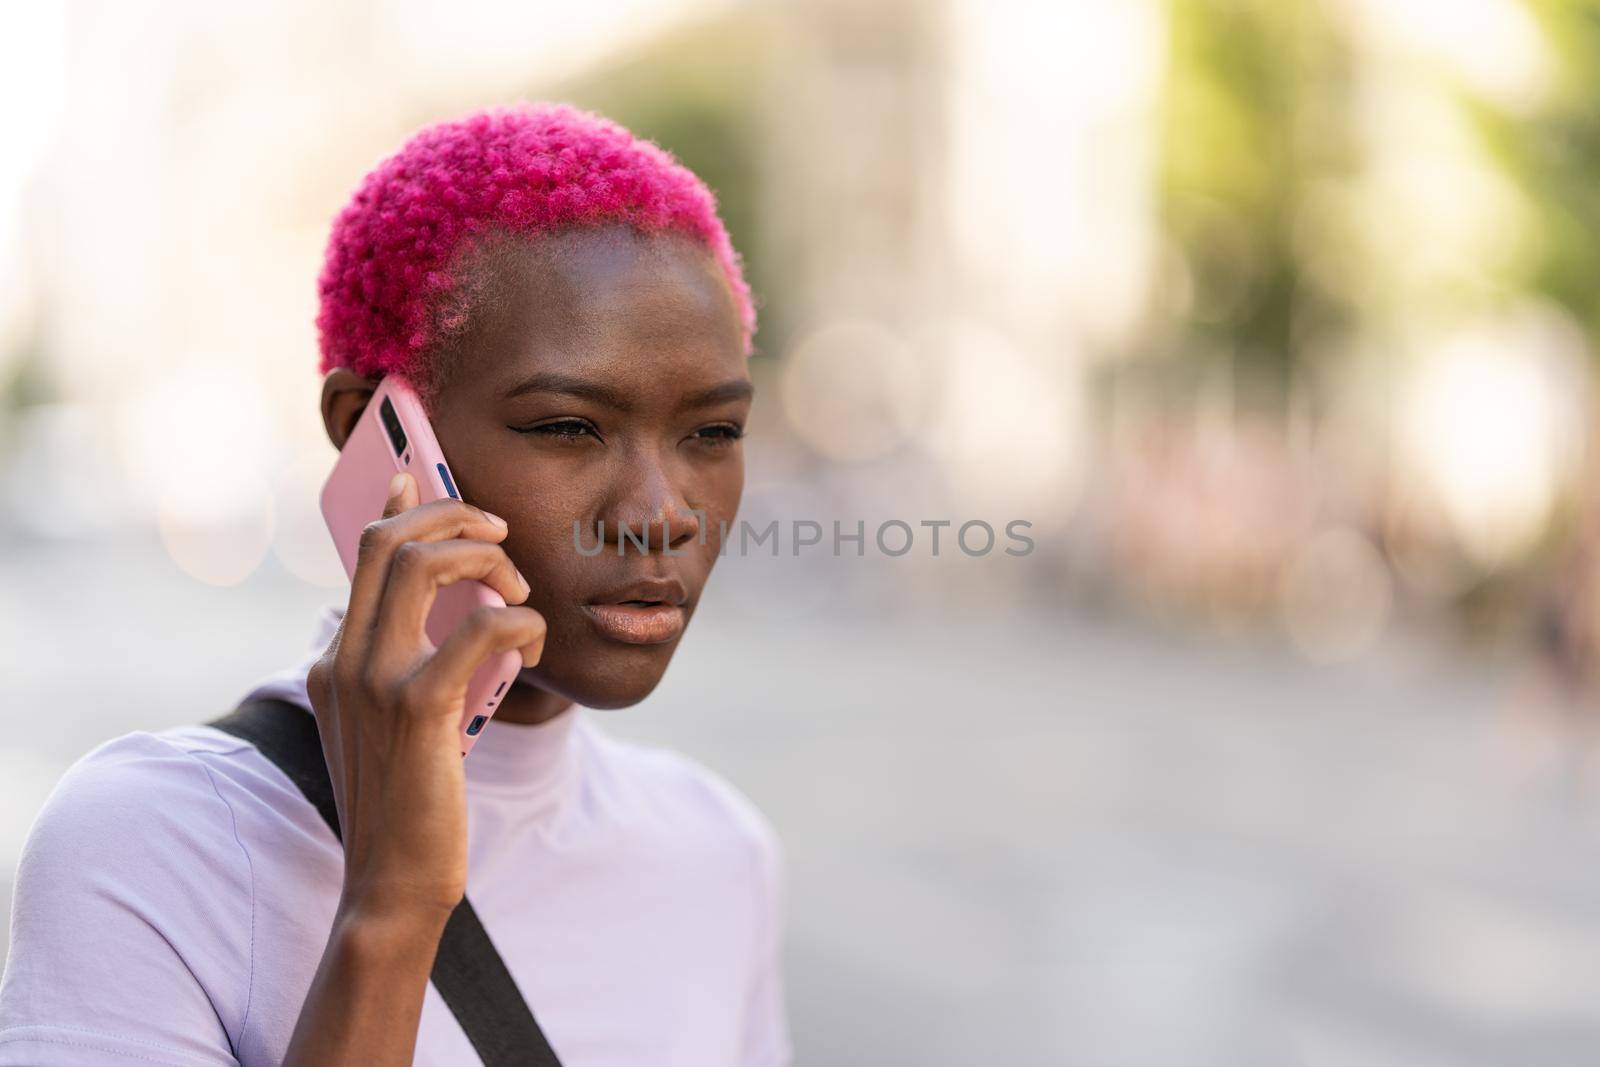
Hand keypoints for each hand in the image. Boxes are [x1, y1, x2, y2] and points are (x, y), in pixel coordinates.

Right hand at [305, 472, 545, 919]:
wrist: (390, 885)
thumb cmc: (408, 807)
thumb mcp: (395, 728)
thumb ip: (409, 671)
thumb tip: (458, 618)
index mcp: (338, 659)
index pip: (365, 554)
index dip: (400, 503)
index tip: (421, 472)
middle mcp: (345, 658)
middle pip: (390, 540)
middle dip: (455, 514)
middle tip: (504, 535)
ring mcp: (374, 680)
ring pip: (423, 563)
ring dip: (486, 560)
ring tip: (520, 594)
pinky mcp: (418, 708)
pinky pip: (482, 628)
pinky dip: (522, 624)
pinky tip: (535, 651)